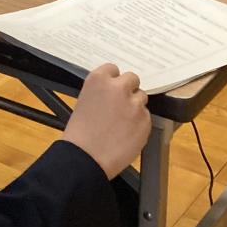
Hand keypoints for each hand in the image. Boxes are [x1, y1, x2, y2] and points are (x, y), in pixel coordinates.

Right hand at [62, 63, 150, 179]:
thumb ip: (102, 91)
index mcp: (98, 79)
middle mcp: (118, 87)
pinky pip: (146, 117)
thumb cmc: (80, 132)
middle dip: (128, 90)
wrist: (86, 157)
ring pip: (141, 98)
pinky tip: (127, 133)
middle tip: (121, 104)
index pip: (113, 69)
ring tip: (123, 122)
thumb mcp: (85, 101)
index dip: (113, 80)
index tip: (111, 89)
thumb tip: (115, 92)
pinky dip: (139, 123)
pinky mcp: (145, 121)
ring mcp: (134, 104)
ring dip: (135, 106)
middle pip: (132, 79)